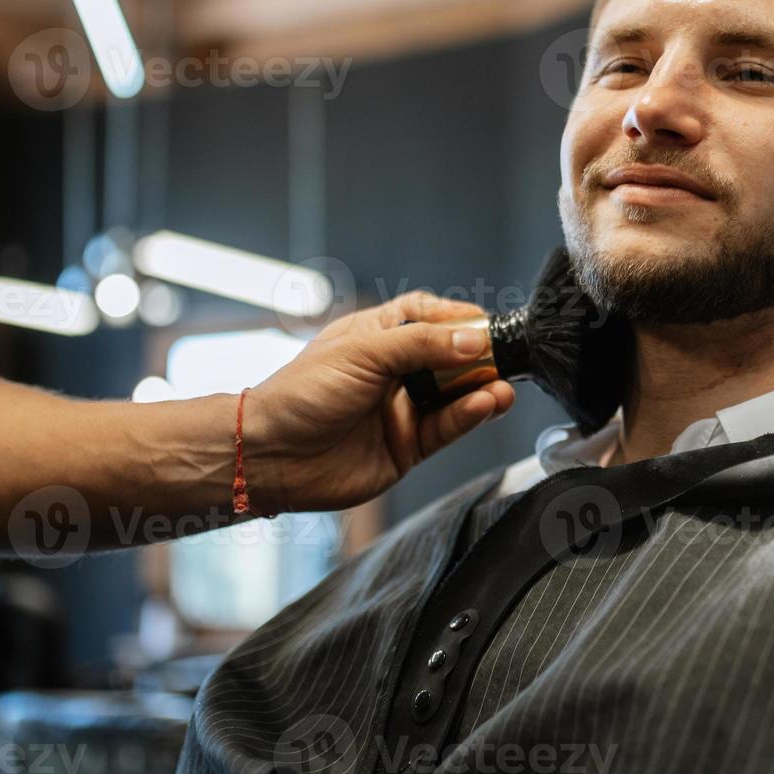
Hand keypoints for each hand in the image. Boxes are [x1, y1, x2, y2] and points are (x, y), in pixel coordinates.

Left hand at [243, 291, 515, 512]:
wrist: (272, 456)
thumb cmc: (301, 395)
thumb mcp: (363, 354)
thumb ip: (421, 345)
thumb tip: (472, 341)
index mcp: (377, 336)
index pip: (428, 317)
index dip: (458, 319)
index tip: (487, 324)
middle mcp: (394, 371)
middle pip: (450, 357)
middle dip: (479, 356)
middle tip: (502, 357)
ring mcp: (403, 408)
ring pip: (456, 395)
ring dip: (482, 388)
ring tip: (501, 386)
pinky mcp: (409, 445)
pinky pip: (449, 427)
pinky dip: (470, 416)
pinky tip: (485, 404)